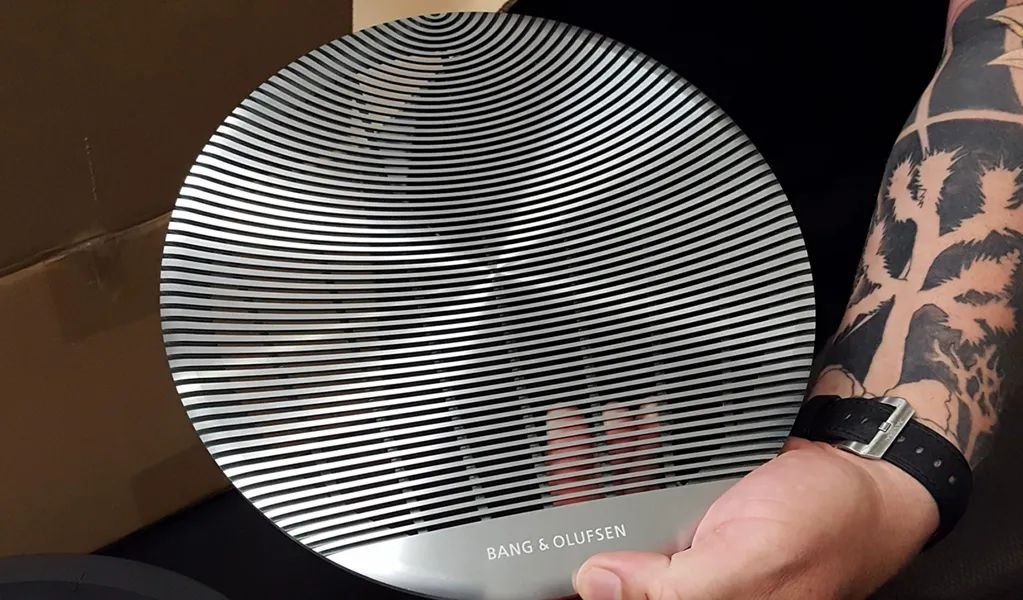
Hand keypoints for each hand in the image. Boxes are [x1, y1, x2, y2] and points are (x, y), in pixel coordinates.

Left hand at [572, 438, 938, 599]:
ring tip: (589, 425)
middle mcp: (686, 588)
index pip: (605, 599)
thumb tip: (598, 586)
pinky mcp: (694, 515)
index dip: (564, 573)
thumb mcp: (752, 562)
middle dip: (575, 495)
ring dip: (599, 465)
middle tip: (565, 441)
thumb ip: (673, 586)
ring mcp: (687, 551)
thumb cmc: (830, 526)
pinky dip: (632, 456)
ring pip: (619, 514)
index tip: (539, 526)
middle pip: (602, 555)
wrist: (867, 475)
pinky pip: (647, 488)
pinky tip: (626, 428)